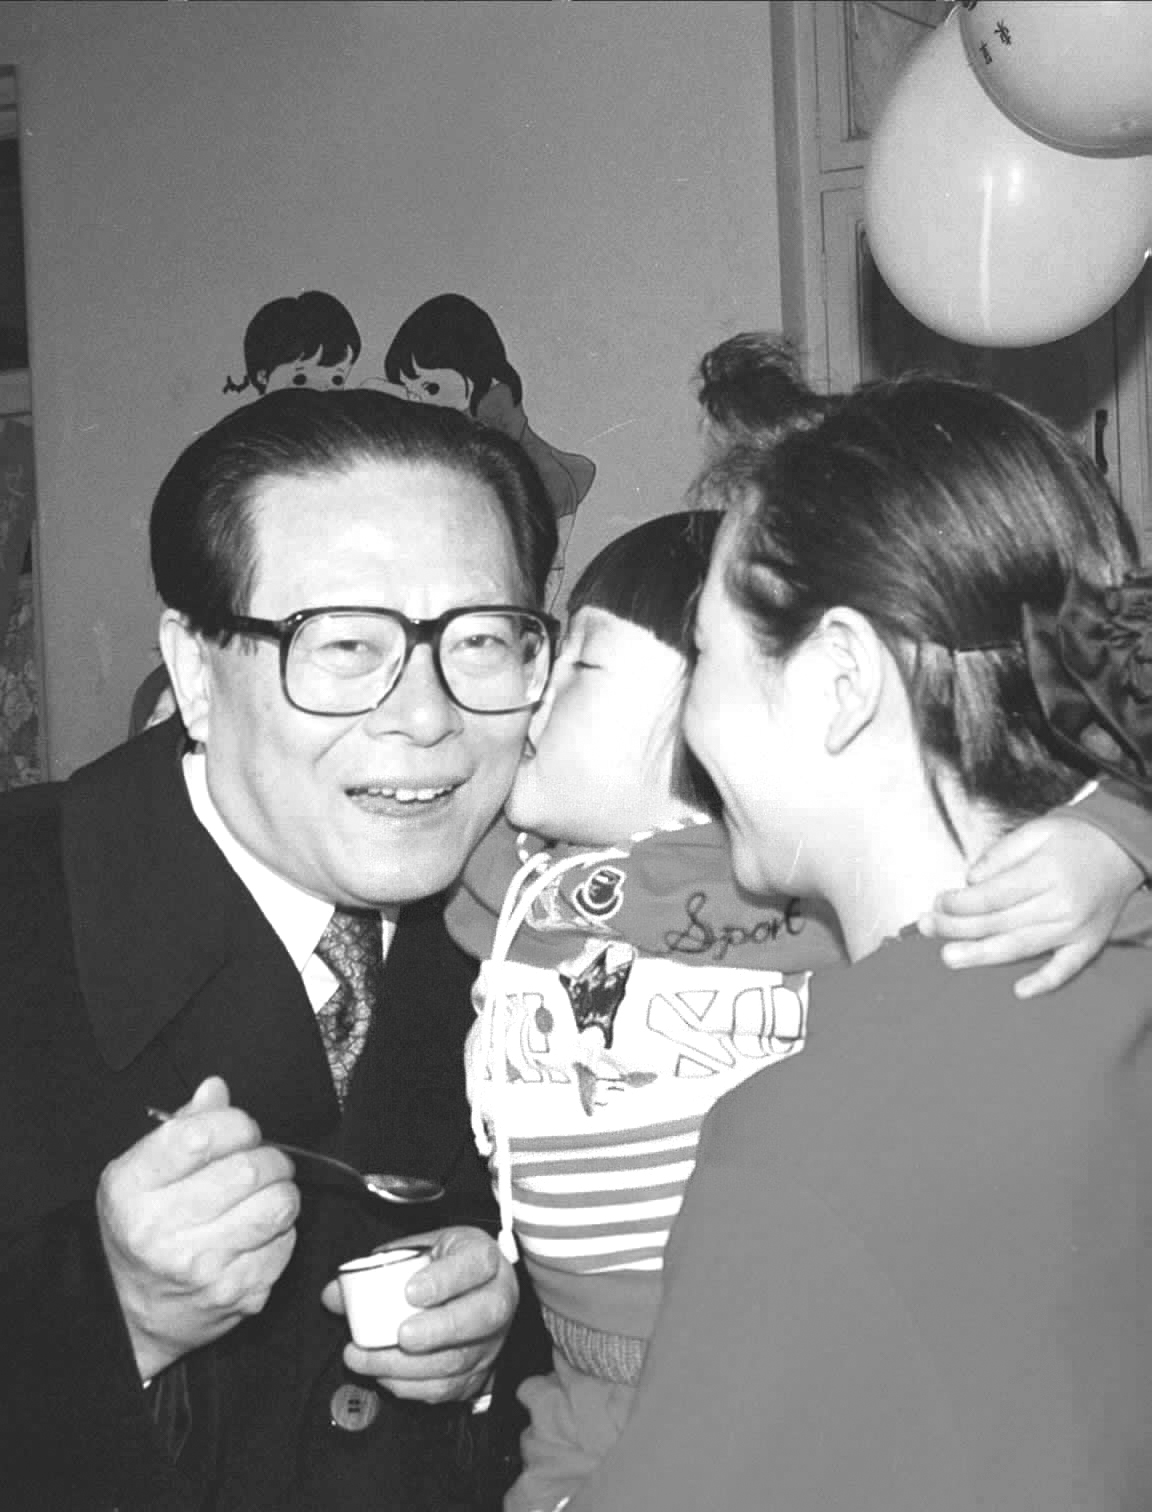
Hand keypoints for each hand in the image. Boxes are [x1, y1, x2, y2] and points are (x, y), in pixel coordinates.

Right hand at [97, 1076, 299, 1380]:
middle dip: (267, 1157)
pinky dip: (279, 1231)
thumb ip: (183, 1125)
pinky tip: (254, 1233)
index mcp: (133, 1189)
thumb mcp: (141, 1171)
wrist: (128, 1312)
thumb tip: (217, 1089)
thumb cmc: (139, 1229)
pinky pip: (286, 1243)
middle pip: (250, 1169)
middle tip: (259, 1162)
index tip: (239, 1130)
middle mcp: (163, 1231)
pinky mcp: (238, 1293)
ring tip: (262, 1194)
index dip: (235, 1123)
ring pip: (279, 1204)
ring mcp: (203, 1268)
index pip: (202, 1135)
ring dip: (280, 1191)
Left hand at [322, 1225, 516, 1404]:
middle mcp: (498, 1298)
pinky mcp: (479, 1373)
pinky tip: (384, 1375)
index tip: (410, 1291)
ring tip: (365, 1358)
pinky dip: (411, 1386)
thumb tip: (334, 1294)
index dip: (446, 1280)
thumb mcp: (419, 1251)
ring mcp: (491, 1340)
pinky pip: (448, 1388)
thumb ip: (377, 1268)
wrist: (475, 1291)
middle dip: (438, 1330)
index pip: (476, 1264)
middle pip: (481, 1317)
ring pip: (460, 1360)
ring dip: (408, 1365)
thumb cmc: (445, 1267)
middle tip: (400, 1335)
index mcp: (484, 1258)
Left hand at [920, 815, 1142, 997]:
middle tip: (927, 928)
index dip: (959, 903)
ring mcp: (1076, 928)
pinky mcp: (1089, 944)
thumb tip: (969, 881)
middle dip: (957, 927)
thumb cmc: (1072, 839)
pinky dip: (1044, 982)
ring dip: (982, 955)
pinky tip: (1019, 991)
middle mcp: (1061, 904)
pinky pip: (1066, 969)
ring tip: (949, 958)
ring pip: (1022, 947)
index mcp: (1046, 873)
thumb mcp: (1034, 831)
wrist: (1122, 849)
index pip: (992, 896)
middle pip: (999, 923)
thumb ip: (999, 855)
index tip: (936, 902)